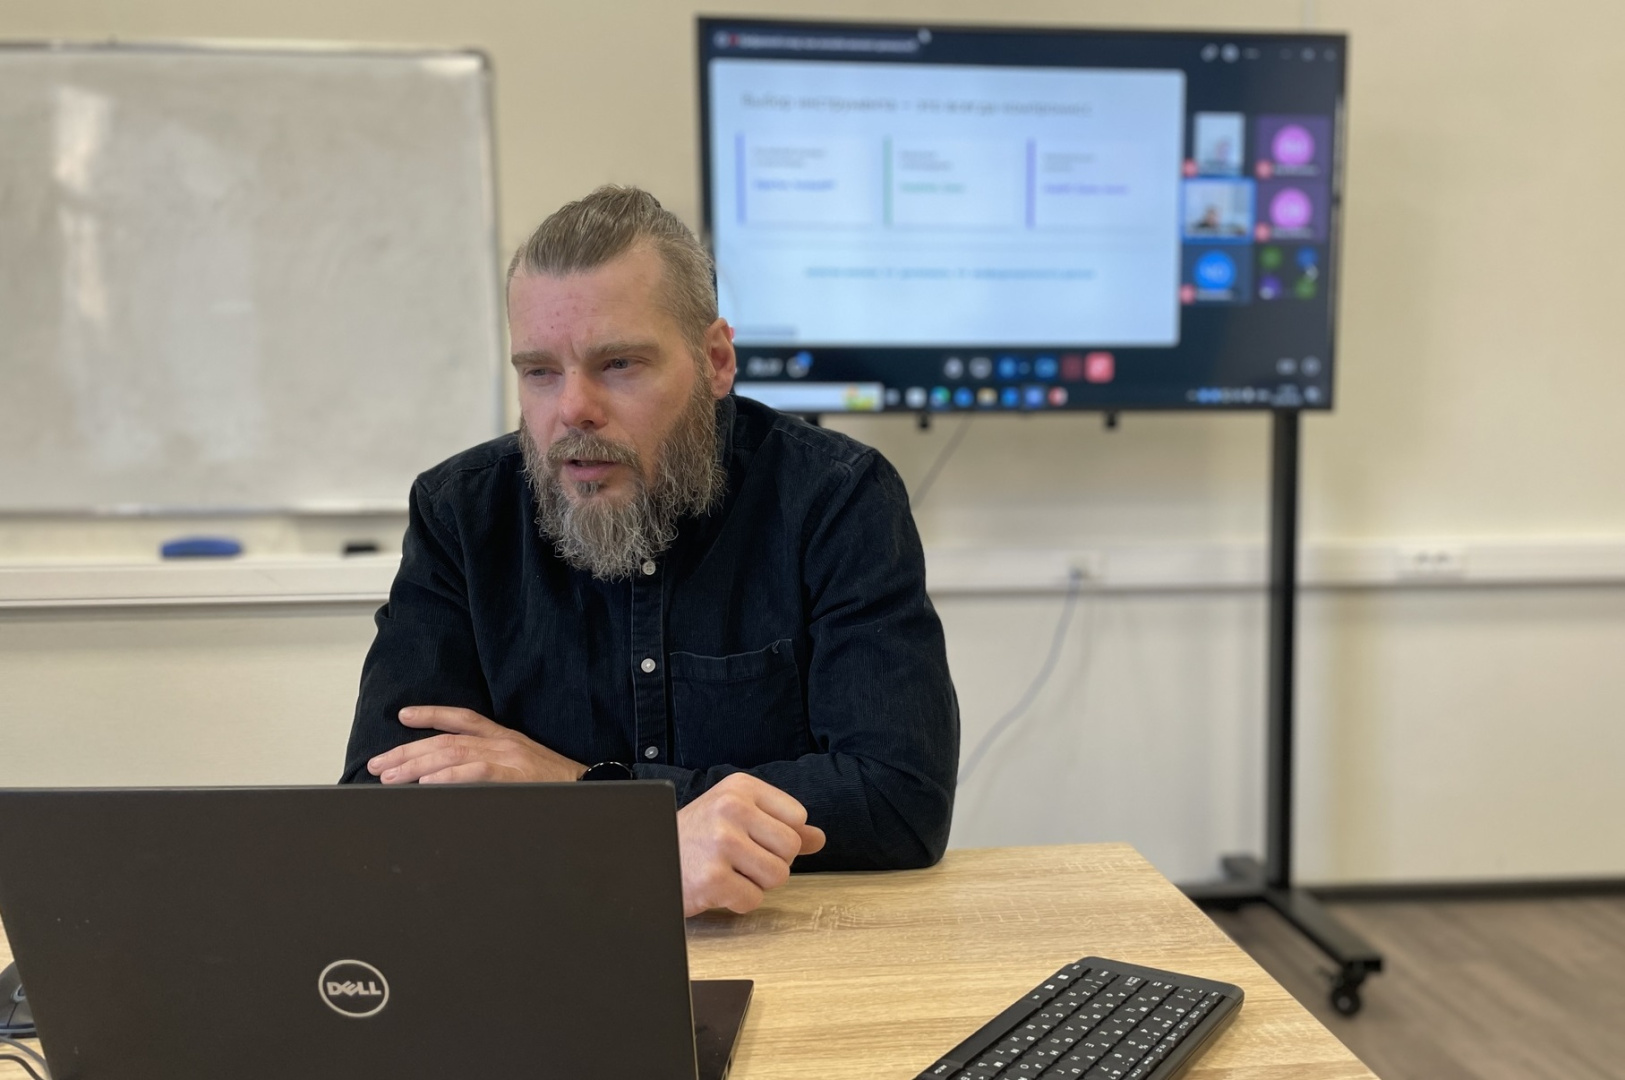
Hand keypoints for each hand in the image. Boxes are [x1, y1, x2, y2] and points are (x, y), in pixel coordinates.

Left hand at [367, 706, 586, 783]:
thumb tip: (451, 776)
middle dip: (408, 752)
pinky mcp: (513, 776)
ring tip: (391, 778)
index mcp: (505, 737)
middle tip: (379, 765)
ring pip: (452, 755)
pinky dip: (447, 778)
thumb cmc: (556, 784)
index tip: (402, 716)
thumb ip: (492, 766)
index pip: (463, 718)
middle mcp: (503, 743)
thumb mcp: (524, 766)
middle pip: (446, 740)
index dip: (431, 714)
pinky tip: (426, 785)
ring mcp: (508, 758)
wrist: (590, 789)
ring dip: (417, 766)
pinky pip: (473, 774)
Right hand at [677, 773, 825, 916]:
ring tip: (729, 871)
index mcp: (740, 788)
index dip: (780, 836)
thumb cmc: (695, 838)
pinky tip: (717, 886)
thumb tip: (819, 838)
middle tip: (740, 859)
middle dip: (772, 861)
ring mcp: (721, 843)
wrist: (648, 860)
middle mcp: (731, 808)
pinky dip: (738, 901)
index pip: (797, 817)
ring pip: (778, 876)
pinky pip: (754, 900)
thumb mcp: (735, 816)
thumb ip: (779, 824)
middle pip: (791, 847)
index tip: (752, 837)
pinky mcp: (713, 878)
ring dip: (757, 883)